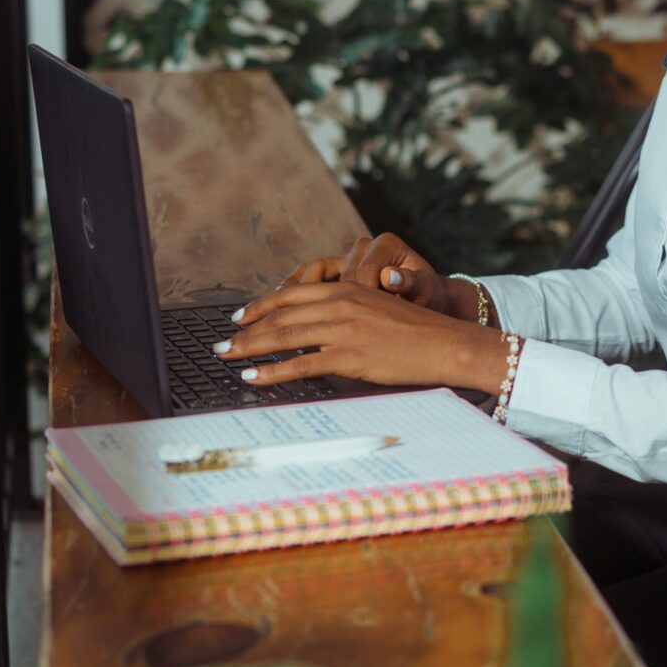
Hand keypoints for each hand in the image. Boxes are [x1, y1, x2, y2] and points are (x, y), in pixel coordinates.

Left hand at [216, 279, 506, 394]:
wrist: (446, 344)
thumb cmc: (415, 333)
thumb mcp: (375, 310)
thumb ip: (344, 314)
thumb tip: (314, 331)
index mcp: (346, 289)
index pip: (291, 295)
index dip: (260, 306)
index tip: (238, 316)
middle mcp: (340, 304)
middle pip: (280, 316)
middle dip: (246, 330)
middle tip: (221, 343)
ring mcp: (343, 329)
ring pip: (284, 337)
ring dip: (249, 348)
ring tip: (227, 358)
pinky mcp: (349, 356)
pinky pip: (301, 364)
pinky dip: (272, 371)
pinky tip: (254, 376)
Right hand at [280, 234, 472, 318]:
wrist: (429, 297)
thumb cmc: (428, 296)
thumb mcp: (425, 290)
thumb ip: (409, 282)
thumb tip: (390, 277)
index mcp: (385, 245)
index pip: (359, 272)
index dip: (351, 299)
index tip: (349, 322)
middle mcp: (363, 247)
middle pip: (326, 270)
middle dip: (311, 297)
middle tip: (292, 321)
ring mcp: (348, 259)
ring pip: (313, 273)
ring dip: (291, 294)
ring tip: (267, 313)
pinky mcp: (340, 272)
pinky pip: (311, 278)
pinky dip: (295, 291)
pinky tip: (280, 308)